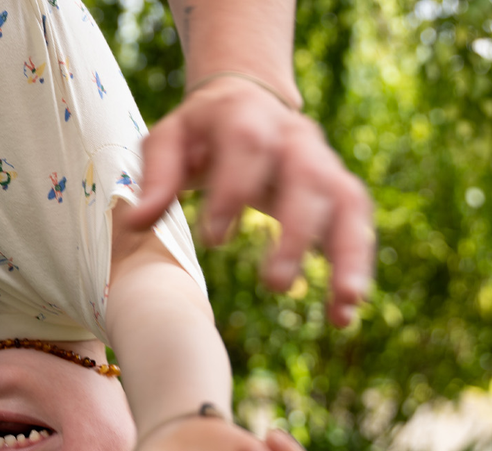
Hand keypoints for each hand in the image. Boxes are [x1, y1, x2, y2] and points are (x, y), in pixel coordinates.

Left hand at [122, 76, 375, 326]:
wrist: (246, 98)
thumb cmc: (198, 130)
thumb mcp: (167, 139)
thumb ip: (156, 177)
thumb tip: (136, 224)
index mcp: (245, 116)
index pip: (248, 145)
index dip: (235, 190)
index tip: (214, 239)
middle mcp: (294, 136)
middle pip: (308, 178)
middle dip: (296, 232)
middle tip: (275, 285)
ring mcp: (322, 160)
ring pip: (346, 201)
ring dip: (350, 253)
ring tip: (345, 301)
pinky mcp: (338, 187)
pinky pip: (355, 223)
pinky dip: (355, 266)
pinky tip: (344, 311)